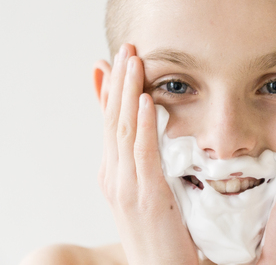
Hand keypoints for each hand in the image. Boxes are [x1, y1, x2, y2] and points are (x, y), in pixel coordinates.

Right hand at [98, 43, 197, 264]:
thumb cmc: (159, 236)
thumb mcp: (147, 194)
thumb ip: (146, 165)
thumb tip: (151, 142)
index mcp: (114, 175)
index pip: (110, 125)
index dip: (109, 92)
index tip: (112, 62)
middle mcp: (114, 177)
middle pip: (114, 120)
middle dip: (119, 81)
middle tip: (126, 48)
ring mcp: (126, 188)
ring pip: (124, 129)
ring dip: (129, 92)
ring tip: (134, 59)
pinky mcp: (147, 198)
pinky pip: (143, 153)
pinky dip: (144, 124)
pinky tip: (148, 100)